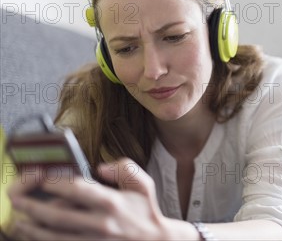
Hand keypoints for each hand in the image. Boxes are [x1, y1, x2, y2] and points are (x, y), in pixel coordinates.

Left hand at [8, 158, 195, 239]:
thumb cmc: (147, 211)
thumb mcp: (144, 184)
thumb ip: (125, 168)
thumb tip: (101, 167)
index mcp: (112, 202)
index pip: (77, 189)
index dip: (54, 182)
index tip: (39, 177)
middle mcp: (101, 223)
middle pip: (57, 215)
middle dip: (32, 206)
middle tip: (17, 198)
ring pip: (53, 236)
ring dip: (31, 229)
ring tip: (18, 221)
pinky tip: (34, 237)